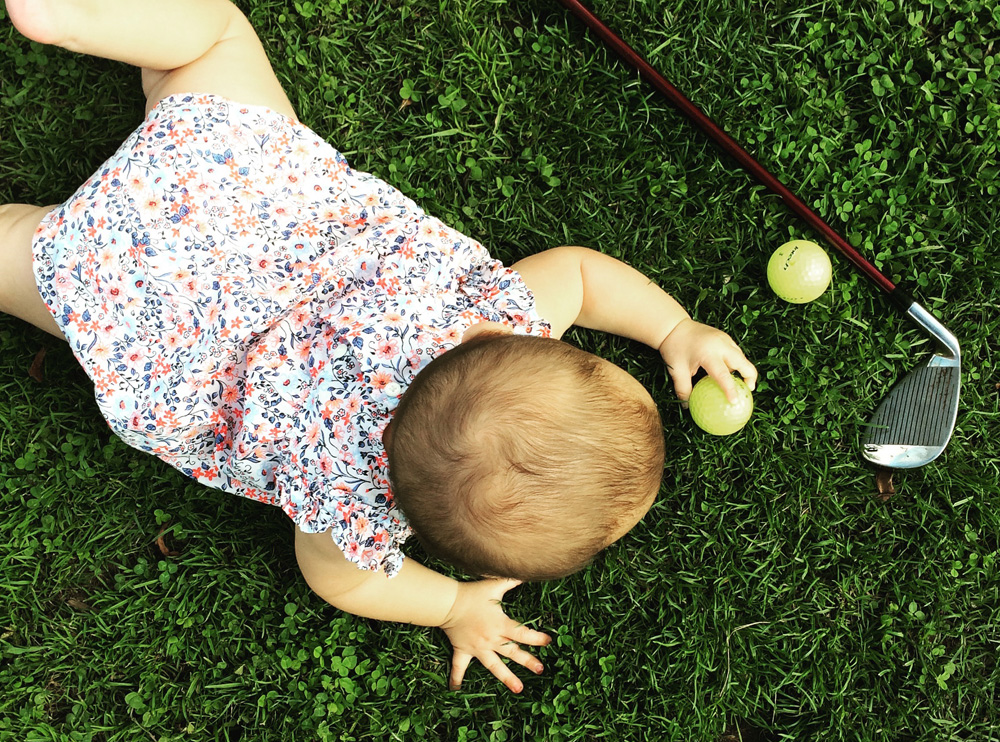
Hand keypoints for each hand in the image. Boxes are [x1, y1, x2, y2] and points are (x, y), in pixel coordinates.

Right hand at [440, 578, 551, 692]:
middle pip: (513, 653)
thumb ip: (511, 581)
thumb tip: (526, 572)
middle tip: (540, 669)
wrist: (448, 603)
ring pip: (494, 666)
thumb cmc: (471, 594)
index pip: (523, 633)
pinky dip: (456, 678)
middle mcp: (491, 639)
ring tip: (519, 688)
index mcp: (500, 625)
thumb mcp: (493, 586)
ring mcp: (477, 648)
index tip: (548, 642)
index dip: (537, 638)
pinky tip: (456, 690)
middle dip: (528, 661)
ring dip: (506, 678)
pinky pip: (459, 667)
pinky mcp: (463, 651)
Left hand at [658, 319, 757, 403]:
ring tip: (740, 385)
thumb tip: (687, 406)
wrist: (674, 325)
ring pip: (742, 357)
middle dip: (750, 378)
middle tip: (747, 392)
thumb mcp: (676, 370)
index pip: (723, 375)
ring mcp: (725, 339)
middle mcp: (721, 345)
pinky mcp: (725, 337)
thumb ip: (683, 389)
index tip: (735, 402)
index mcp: (708, 353)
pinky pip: (736, 352)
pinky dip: (736, 363)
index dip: (731, 389)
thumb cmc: (674, 348)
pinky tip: (730, 373)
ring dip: (743, 370)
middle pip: (744, 363)